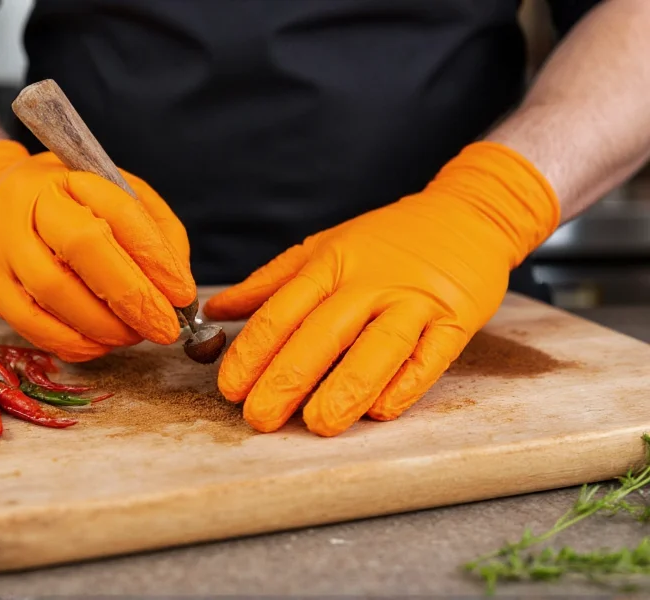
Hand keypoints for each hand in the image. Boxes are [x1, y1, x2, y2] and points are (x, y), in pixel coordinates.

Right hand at [0, 140, 194, 361]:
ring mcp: (1, 244)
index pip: (119, 211)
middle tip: (165, 329)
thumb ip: (153, 229)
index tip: (183, 294)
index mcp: (69, 176)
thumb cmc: (63, 204)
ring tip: (133, 336)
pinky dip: (73, 343)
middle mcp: (29, 204)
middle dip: (132, 296)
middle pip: (84, 247)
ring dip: (104, 325)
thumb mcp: (112, 196)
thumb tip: (178, 284)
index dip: (156, 256)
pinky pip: (32, 325)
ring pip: (55, 291)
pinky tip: (99, 345)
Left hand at [204, 142, 559, 435]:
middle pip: (324, 332)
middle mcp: (371, 281)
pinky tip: (380, 410)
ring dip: (347, 388)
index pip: (284, 310)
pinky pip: (430, 356)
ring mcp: (415, 300)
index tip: (231, 387)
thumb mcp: (324, 248)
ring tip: (317, 424)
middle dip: (288, 378)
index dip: (254, 350)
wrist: (468, 215)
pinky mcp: (455, 320)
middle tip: (259, 417)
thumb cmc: (387, 241)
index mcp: (332, 262)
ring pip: (379, 347)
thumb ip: (271, 283)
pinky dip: (406, 384)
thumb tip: (215, 312)